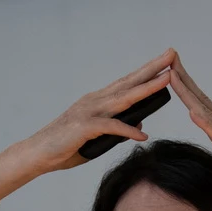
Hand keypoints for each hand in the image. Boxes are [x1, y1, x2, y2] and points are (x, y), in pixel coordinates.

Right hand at [22, 49, 174, 172]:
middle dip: (152, 68)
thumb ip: (117, 130)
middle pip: (129, 82)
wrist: (38, 154)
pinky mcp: (84, 126)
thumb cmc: (65, 146)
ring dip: (147, 88)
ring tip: (167, 78)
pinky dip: (127, 130)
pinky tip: (142, 135)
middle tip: (172, 55)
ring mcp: (89, 111)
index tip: (166, 63)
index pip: (127, 83)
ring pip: (124, 98)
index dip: (147, 72)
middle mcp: (95, 101)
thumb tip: (139, 126)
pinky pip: (111, 127)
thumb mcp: (97, 138)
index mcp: (98, 101)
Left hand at [168, 53, 211, 186]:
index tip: (172, 72)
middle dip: (183, 80)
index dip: (186, 88)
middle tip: (168, 58)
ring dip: (188, 94)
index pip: (201, 105)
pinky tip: (194, 112)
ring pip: (206, 113)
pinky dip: (206, 123)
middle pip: (201, 101)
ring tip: (173, 76)